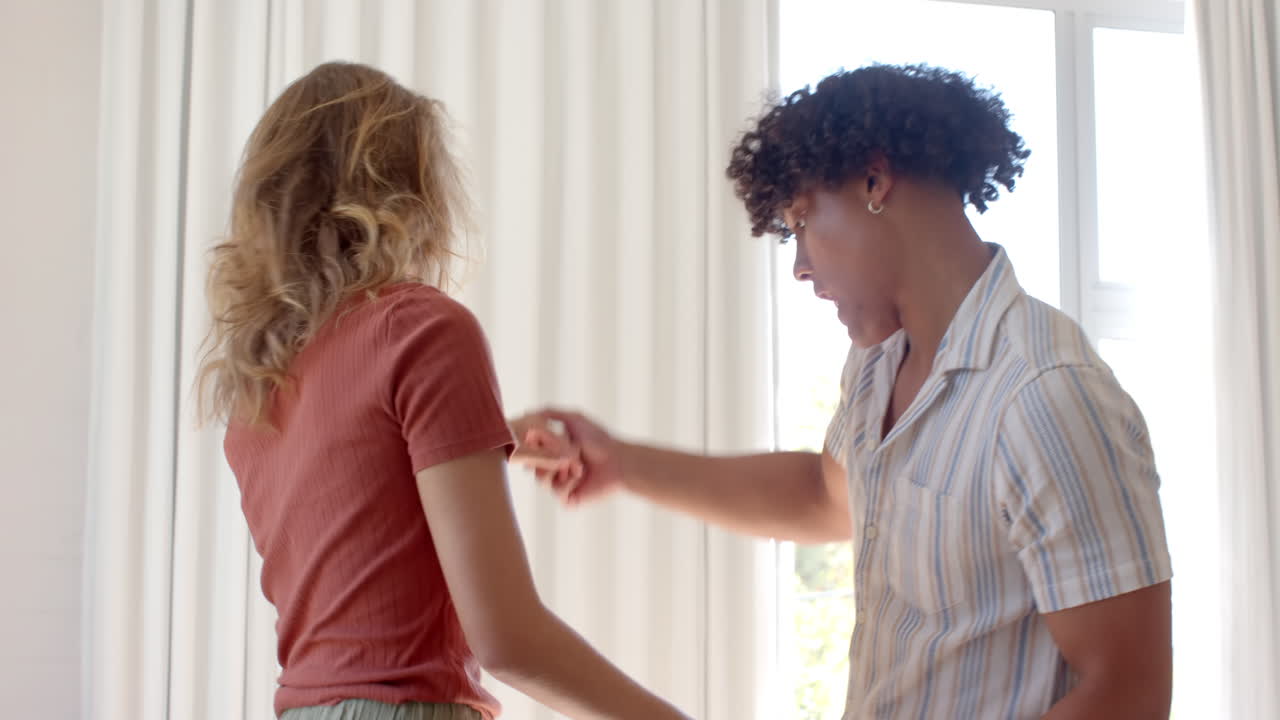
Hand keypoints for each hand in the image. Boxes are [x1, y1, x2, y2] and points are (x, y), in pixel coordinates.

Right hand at [510, 408, 625, 506]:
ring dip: (557, 468)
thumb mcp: (574, 418)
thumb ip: (550, 412)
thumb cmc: (599, 439)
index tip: (534, 439)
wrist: (618, 460)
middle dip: (544, 457)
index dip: (530, 447)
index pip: (530, 452)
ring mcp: (562, 485)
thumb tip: (527, 412)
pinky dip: (568, 482)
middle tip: (559, 450)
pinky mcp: (570, 499)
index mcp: (554, 452)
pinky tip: (581, 475)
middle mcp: (556, 469)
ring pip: (542, 480)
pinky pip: (557, 492)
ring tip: (574, 461)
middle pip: (532, 467)